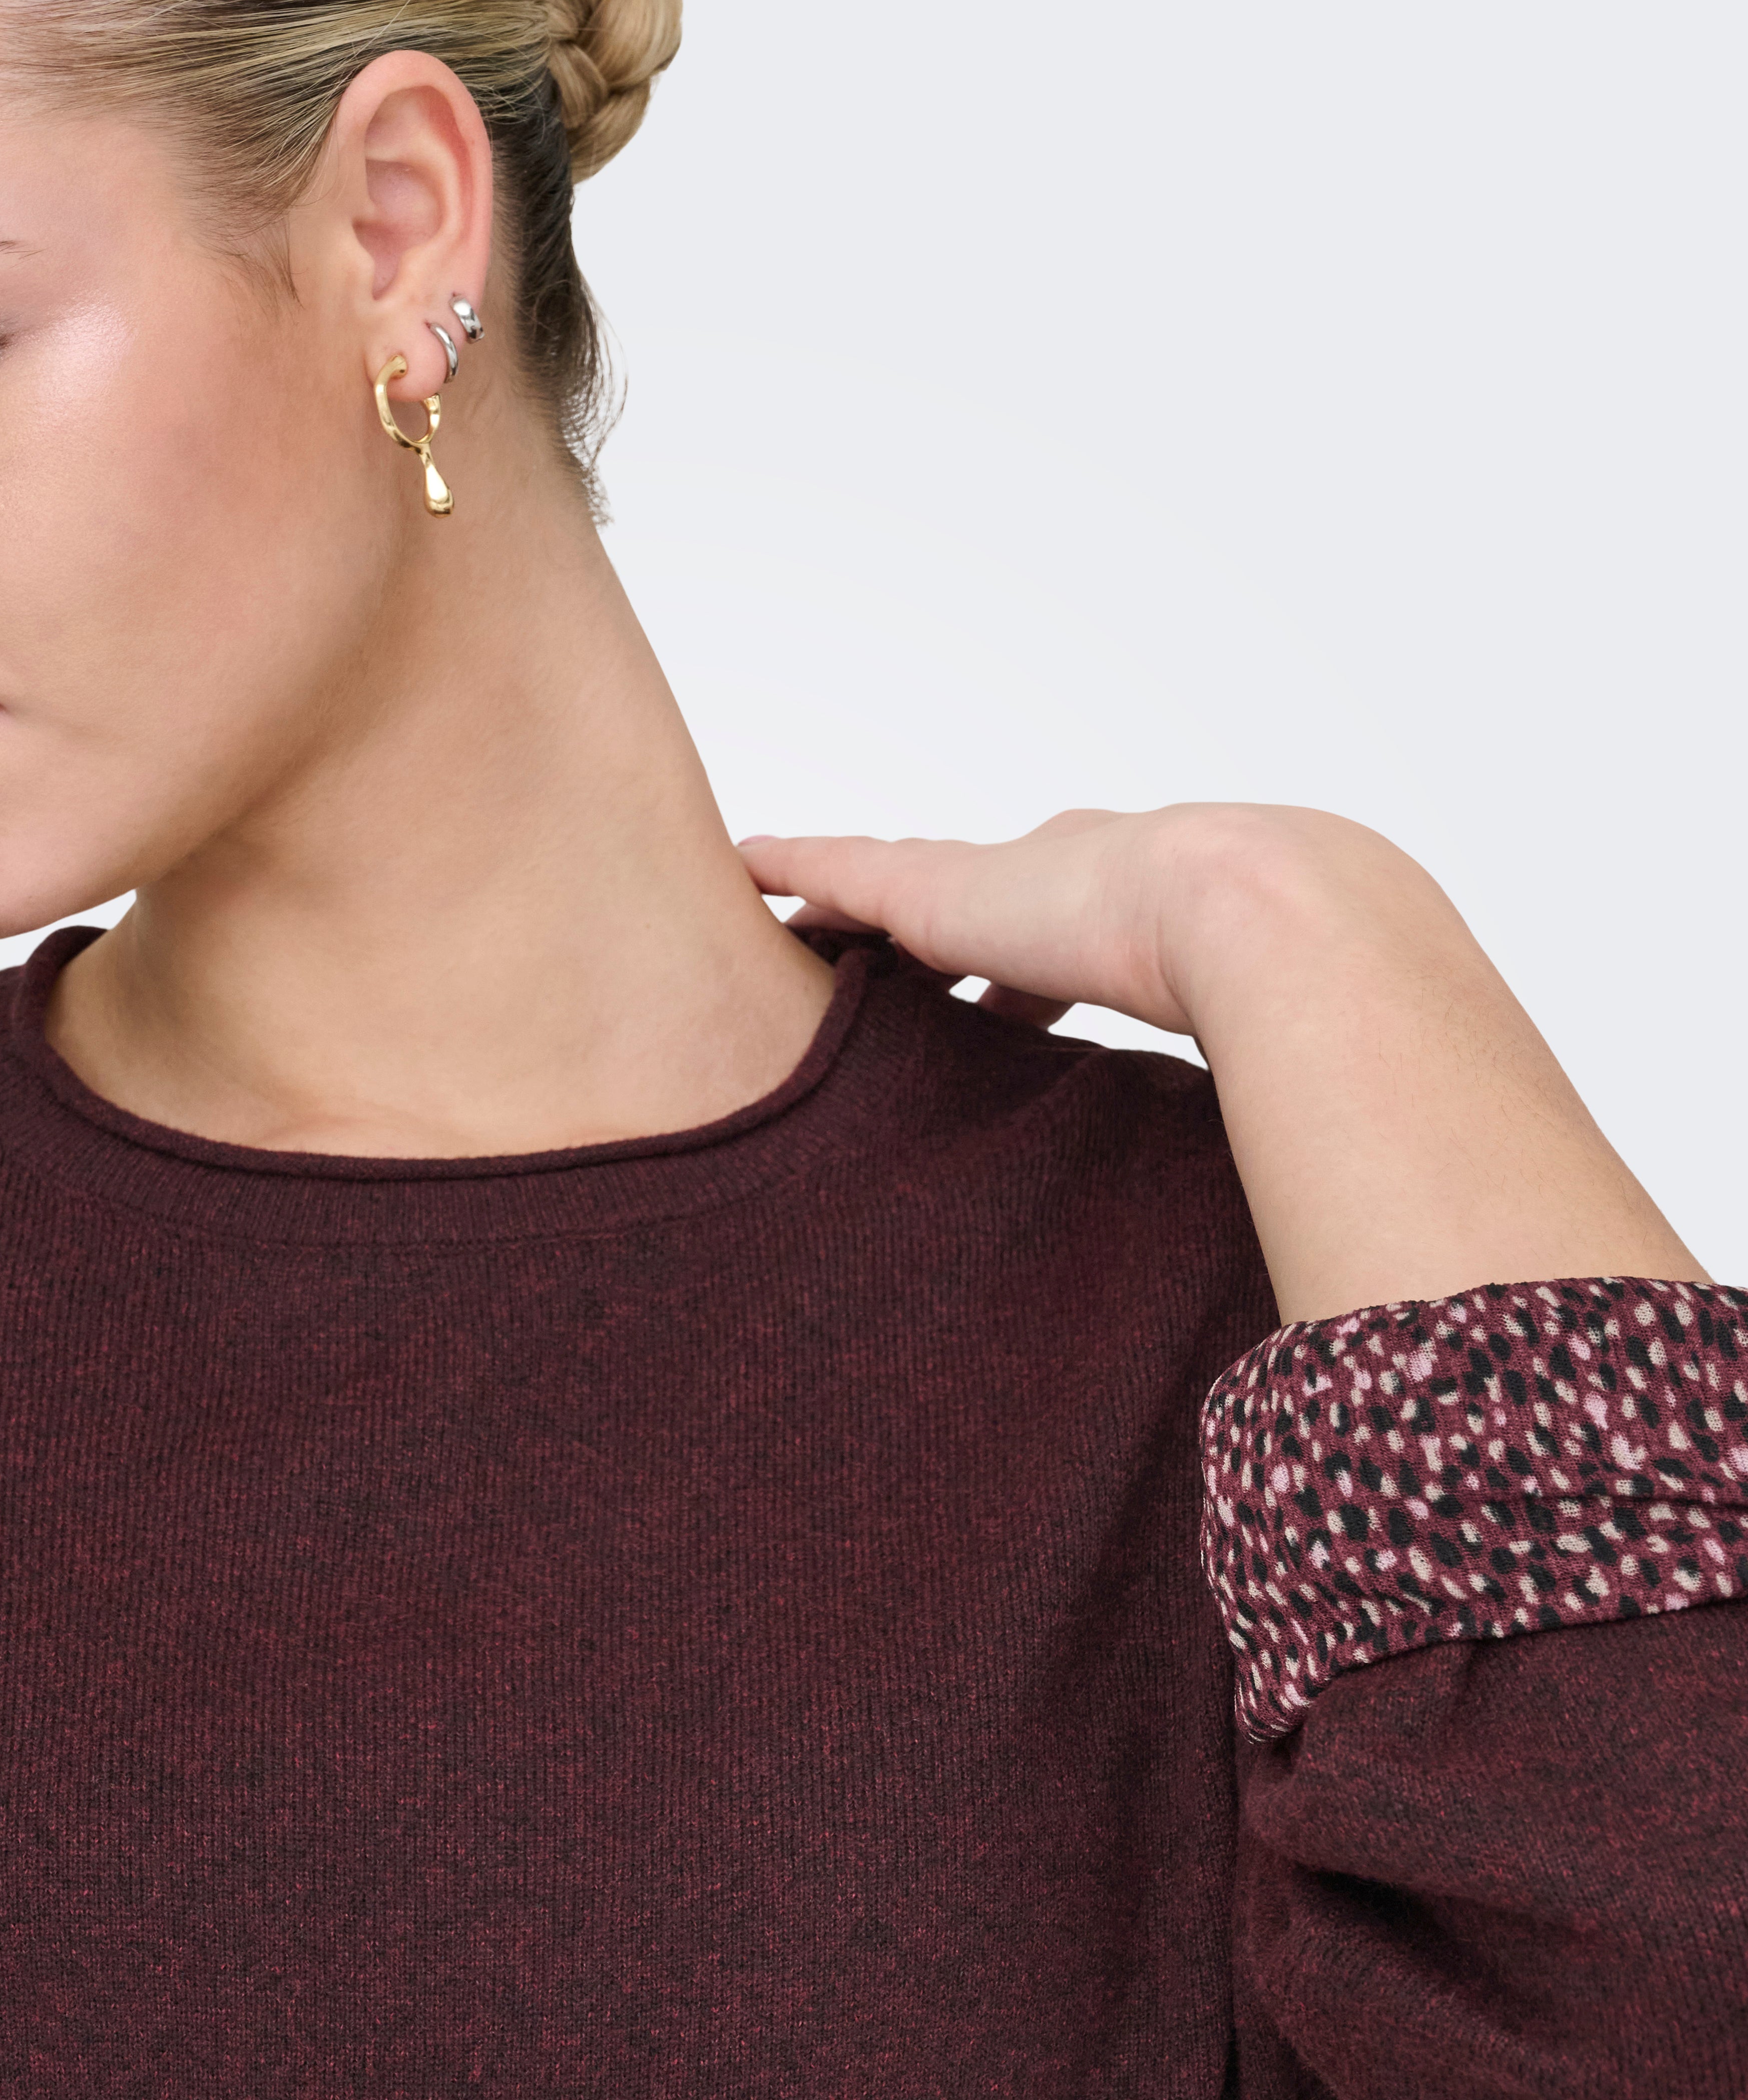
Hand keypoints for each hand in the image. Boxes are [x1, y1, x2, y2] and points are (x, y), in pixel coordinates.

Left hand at [741, 804, 1704, 1320]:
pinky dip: (800, 866)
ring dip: (861, 902)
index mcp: (1156, 921)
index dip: (1045, 965)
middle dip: (954, 921)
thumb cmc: (1311, 1003)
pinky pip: (844, 869)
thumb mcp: (1286, 1079)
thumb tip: (1344, 1234)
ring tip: (804, 921)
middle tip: (906, 960)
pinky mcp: (940, 891)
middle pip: (994, 898)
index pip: (1082, 940)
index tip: (1018, 998)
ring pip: (910, 884)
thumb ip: (1290, 1138)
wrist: (1283, 919)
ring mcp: (1009, 882)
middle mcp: (1077, 882)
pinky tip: (754, 865)